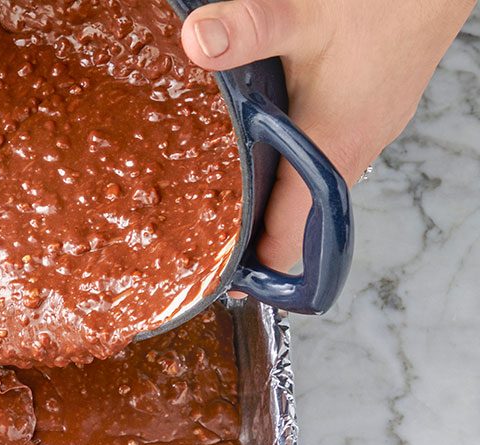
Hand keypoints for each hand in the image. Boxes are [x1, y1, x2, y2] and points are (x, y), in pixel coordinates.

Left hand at [180, 0, 473, 269]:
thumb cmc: (386, 3)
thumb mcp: (301, 14)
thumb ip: (247, 29)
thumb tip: (199, 43)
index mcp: (330, 149)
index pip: (289, 238)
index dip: (253, 265)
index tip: (218, 275)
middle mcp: (352, 151)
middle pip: (296, 220)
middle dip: (250, 231)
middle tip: (201, 232)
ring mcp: (365, 134)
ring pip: (310, 185)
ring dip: (270, 194)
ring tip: (222, 193)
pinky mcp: (369, 114)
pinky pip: (325, 154)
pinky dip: (292, 159)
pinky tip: (264, 136)